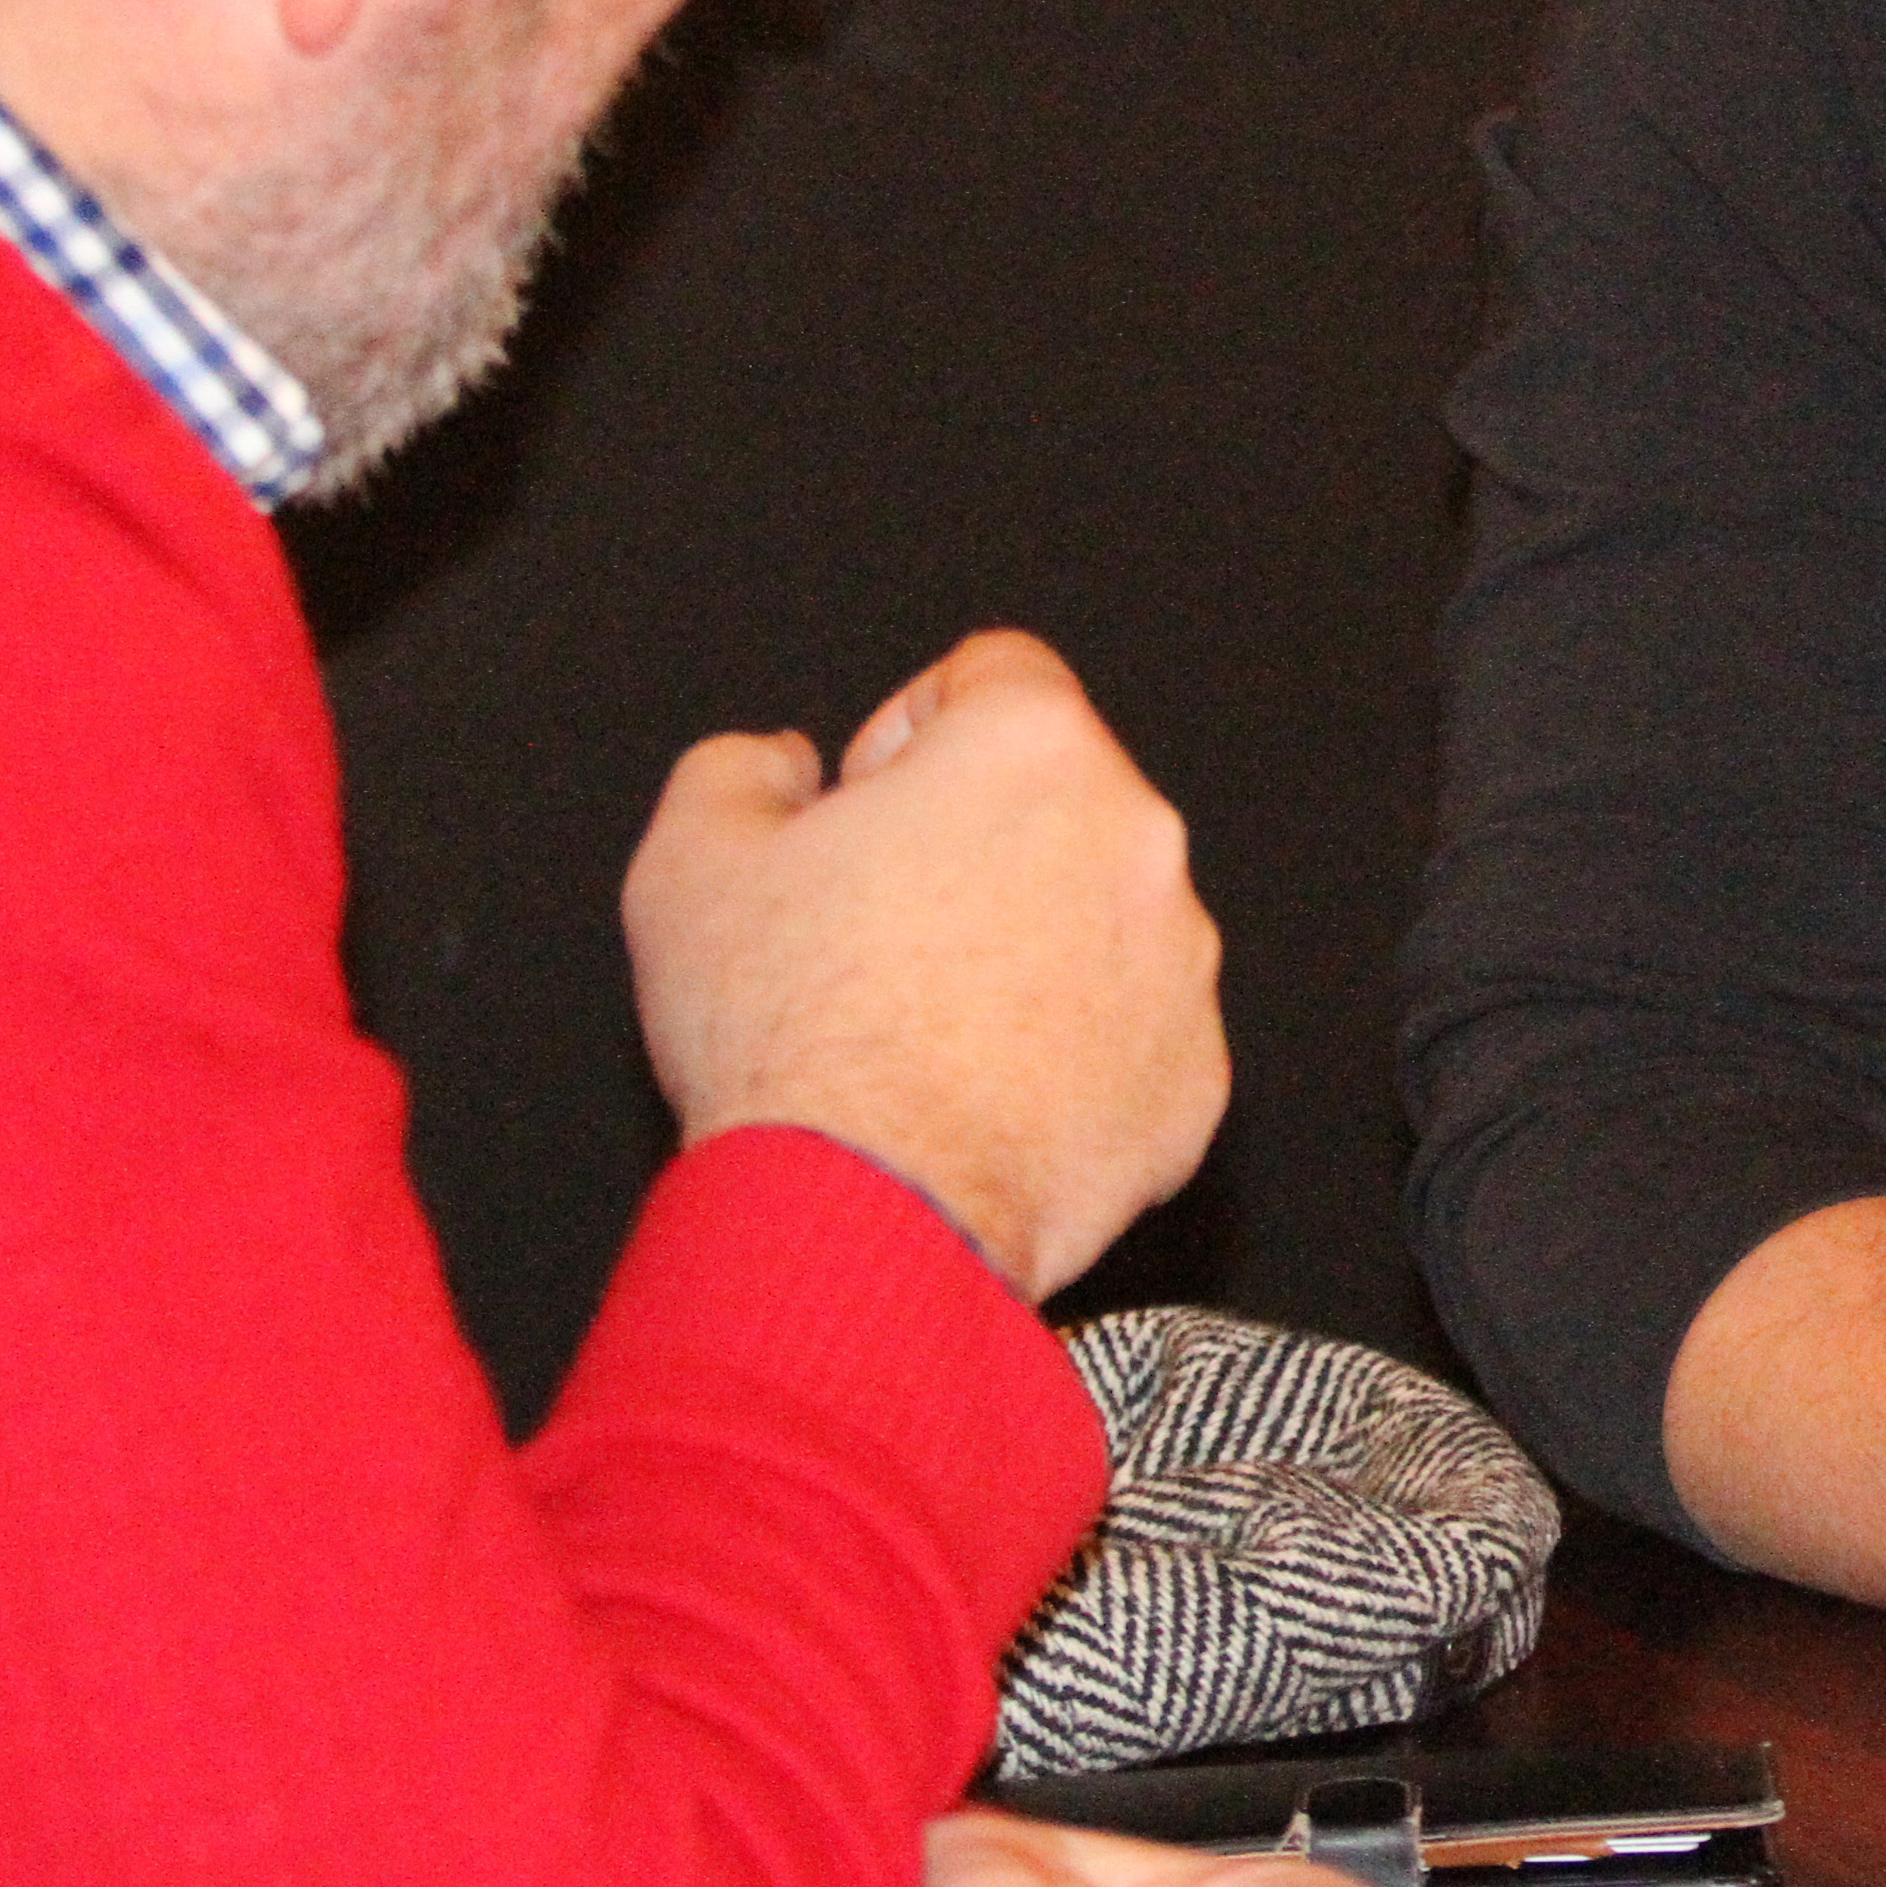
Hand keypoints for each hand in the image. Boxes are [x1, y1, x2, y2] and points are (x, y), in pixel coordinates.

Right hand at [625, 631, 1227, 1299]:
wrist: (863, 1210)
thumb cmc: (787, 1034)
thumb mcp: (691, 860)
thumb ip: (738, 770)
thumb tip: (782, 766)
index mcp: (1033, 749)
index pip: (990, 676)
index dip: (907, 737)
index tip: (862, 818)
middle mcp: (1139, 838)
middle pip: (1056, 803)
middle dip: (973, 847)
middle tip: (872, 936)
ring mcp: (1183, 964)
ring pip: (1101, 920)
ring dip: (1028, 950)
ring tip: (920, 1032)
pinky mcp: (1193, 1077)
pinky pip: (1131, 1037)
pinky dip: (1069, 1057)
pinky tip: (978, 1100)